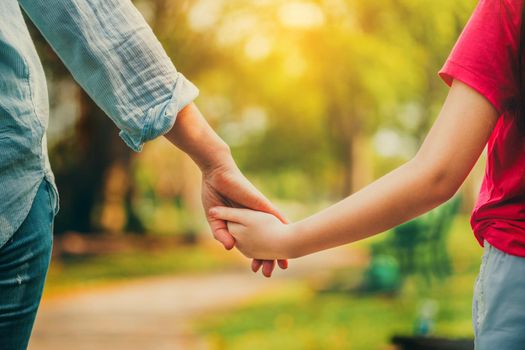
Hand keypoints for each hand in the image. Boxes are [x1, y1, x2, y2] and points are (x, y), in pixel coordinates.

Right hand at [165, 103, 287, 275]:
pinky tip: (292, 236)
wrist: (216, 175)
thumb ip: (220, 233)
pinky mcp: (261, 204)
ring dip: (279, 247)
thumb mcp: (214, 219)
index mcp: (241, 224)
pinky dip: (283, 226)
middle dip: (269, 258)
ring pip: (273, 232)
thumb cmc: (214, 194)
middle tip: (270, 272)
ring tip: (284, 264)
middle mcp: (253, 219)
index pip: (252, 244)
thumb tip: (230, 248)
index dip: (254, 257)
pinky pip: (276, 215)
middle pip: (265, 242)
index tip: (256, 269)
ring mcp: (259, 212)